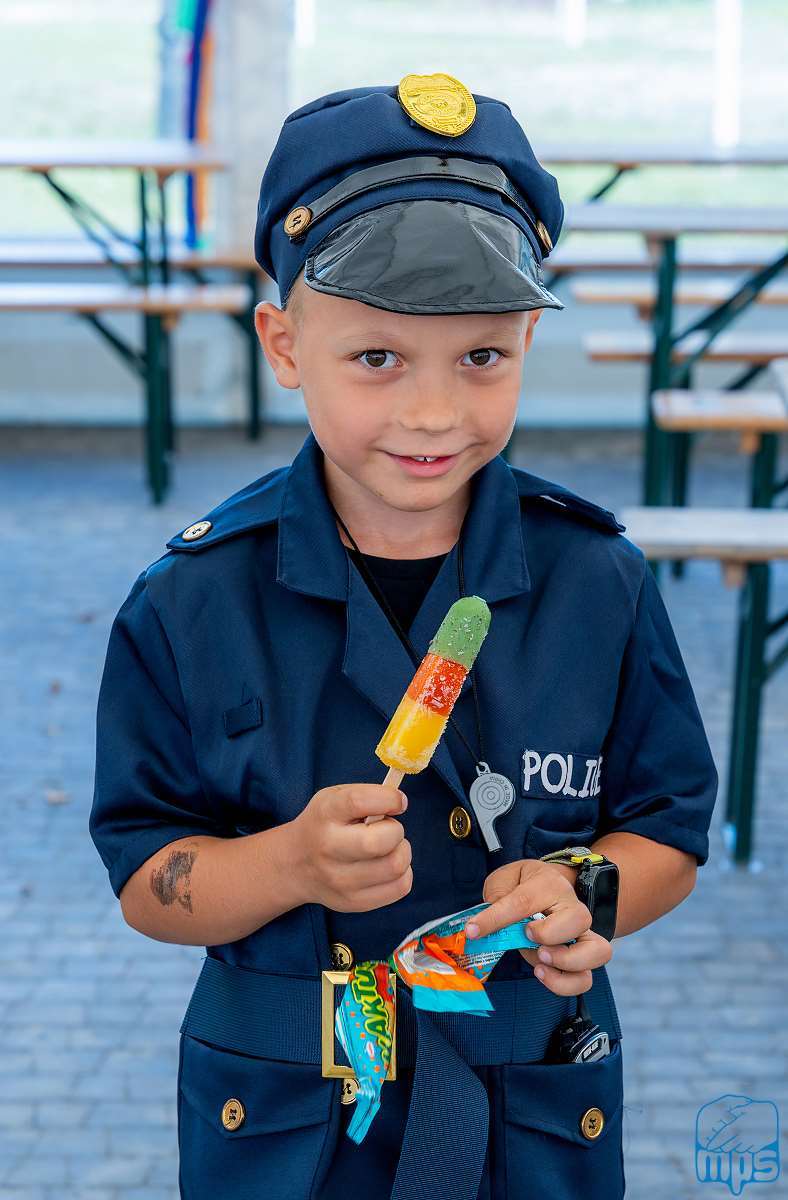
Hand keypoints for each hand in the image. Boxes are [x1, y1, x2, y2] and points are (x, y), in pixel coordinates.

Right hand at [290, 783, 411, 911]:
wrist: (295, 864)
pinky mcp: (353, 902)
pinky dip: (403, 873)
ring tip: (387, 848)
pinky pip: (400, 887)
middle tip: (388, 829)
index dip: (388, 799)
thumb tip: (401, 803)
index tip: (398, 802)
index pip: (359, 801)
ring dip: (401, 852)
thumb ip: (367, 795)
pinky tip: (387, 865)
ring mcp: (339, 880)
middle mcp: (328, 848)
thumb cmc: (324, 825)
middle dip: (395, 831)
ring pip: (395, 866)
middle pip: (379, 842)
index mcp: (325, 814)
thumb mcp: (335, 798)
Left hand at [466, 858, 612, 994]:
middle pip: (577, 920)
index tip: (472, 931)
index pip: (522, 902)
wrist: (550, 887)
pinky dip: (566, 983)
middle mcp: (572, 907)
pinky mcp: (583, 957)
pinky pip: (586, 978)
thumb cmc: (524, 885)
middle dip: (549, 934)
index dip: (494, 919)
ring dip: (566, 961)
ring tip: (540, 960)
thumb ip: (496, 897)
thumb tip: (486, 923)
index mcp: (547, 883)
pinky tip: (543, 974)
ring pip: (596, 951)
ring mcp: (582, 933)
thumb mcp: (505, 880)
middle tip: (527, 936)